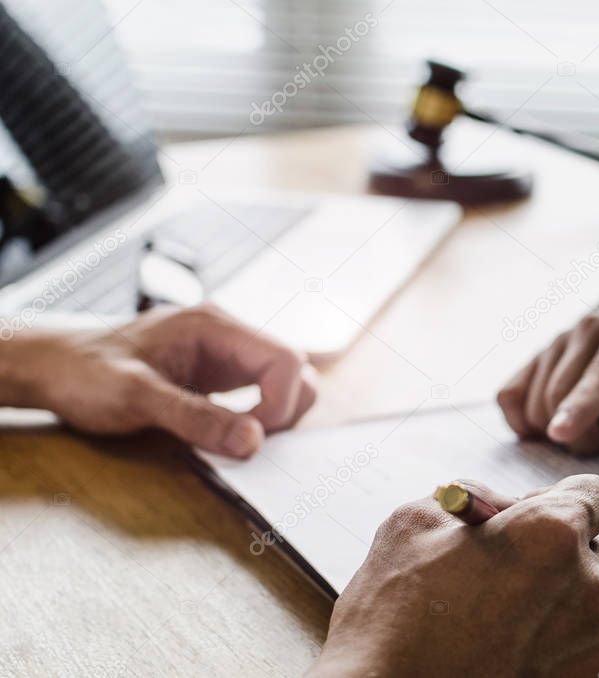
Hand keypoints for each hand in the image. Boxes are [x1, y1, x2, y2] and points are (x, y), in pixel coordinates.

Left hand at [5, 304, 315, 456]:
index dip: (282, 403)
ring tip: (231, 437)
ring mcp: (225, 355)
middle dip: (283, 411)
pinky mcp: (220, 376)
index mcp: (215, 326)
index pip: (285, 358)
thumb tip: (253, 442)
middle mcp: (228, 336)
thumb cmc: (85, 373)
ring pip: (284, 383)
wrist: (55, 368)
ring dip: (274, 416)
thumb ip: (196, 418)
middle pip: (295, 370)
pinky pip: (261, 395)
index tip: (253, 438)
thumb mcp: (135, 398)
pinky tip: (226, 434)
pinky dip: (258, 419)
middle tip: (243, 440)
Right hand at [309, 475, 598, 677]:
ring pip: (588, 600)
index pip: (596, 495)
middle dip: (557, 550)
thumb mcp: (421, 519)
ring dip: (555, 597)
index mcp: (556, 531)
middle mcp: (591, 584)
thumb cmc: (396, 612)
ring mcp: (593, 641)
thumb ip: (479, 497)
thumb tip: (503, 506)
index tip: (528, 516)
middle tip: (502, 568)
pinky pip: (581, 644)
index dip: (558, 498)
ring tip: (495, 615)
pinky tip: (504, 646)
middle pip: (593, 548)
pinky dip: (553, 642)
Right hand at [498, 302, 598, 453]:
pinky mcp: (534, 354)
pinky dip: (522, 419)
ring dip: (558, 427)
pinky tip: (551, 420)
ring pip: (534, 401)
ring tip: (594, 418)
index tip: (561, 435)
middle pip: (562, 398)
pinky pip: (509, 395)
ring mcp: (556, 340)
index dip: (582, 407)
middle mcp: (587, 330)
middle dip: (584, 434)